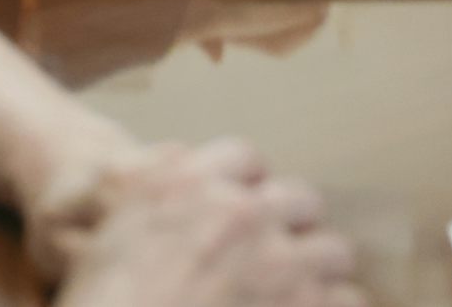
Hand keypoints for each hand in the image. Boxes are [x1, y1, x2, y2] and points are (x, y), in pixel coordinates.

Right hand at [47, 140, 362, 306]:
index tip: (247, 215)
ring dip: (319, 274)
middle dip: (292, 228)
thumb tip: (160, 192)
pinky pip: (349, 301)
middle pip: (298, 199)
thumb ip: (146, 205)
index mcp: (186, 183)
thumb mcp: (105, 236)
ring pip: (332, 250)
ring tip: (303, 296)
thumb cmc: (102, 302)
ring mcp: (279, 263)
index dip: (249, 190)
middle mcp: (239, 212)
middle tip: (278, 261)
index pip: (244, 159)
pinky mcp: (304, 306)